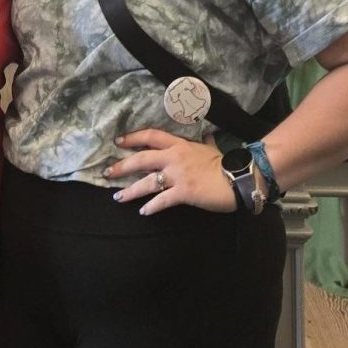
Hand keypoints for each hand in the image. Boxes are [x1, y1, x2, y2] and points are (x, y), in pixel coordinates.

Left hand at [104, 128, 235, 215]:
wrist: (239, 177)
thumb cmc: (225, 163)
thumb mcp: (212, 148)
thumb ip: (206, 142)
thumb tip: (208, 135)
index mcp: (179, 145)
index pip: (151, 136)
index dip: (133, 138)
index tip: (119, 142)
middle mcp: (174, 158)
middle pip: (141, 159)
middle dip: (122, 166)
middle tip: (108, 172)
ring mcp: (178, 175)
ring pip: (147, 183)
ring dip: (130, 191)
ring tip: (118, 197)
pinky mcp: (184, 192)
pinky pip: (162, 201)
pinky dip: (151, 207)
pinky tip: (143, 211)